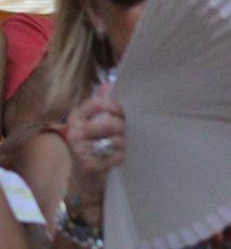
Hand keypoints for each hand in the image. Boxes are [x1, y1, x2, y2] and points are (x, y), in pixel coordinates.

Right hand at [63, 84, 125, 213]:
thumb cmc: (95, 142)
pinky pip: (115, 156)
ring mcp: (79, 151)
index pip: (99, 103)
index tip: (123, 112)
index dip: (116, 106)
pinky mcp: (88, 167)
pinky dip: (120, 156)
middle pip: (108, 122)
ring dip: (123, 141)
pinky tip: (119, 156)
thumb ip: (103, 103)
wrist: (84, 177)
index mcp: (76, 117)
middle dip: (122, 126)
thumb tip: (108, 84)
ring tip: (122, 143)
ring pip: (114, 140)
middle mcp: (74, 132)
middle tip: (125, 130)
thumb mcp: (96, 120)